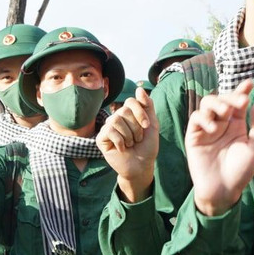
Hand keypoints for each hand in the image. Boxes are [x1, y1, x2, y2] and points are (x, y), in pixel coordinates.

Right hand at [97, 86, 159, 201]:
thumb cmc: (147, 147)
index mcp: (128, 114)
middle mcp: (117, 118)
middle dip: (135, 127)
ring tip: (130, 144)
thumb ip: (147, 106)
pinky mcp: (101, 138)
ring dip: (128, 135)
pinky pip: (109, 130)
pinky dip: (120, 141)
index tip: (146, 126)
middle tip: (137, 139)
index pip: (131, 101)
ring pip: (116, 120)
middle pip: (124, 111)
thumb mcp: (152, 124)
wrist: (141, 166)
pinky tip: (122, 149)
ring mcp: (108, 128)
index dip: (140, 113)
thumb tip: (139, 88)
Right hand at [185, 80, 253, 216]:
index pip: (239, 103)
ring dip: (216, 103)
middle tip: (240, 102)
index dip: (243, 90)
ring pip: (207, 104)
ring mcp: (207, 129)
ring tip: (225, 113)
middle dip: (231, 97)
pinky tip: (212, 127)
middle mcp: (222, 124)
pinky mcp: (194, 136)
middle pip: (222, 100)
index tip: (249, 82)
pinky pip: (195, 118)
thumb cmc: (241, 171)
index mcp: (237, 125)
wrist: (223, 189)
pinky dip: (203, 118)